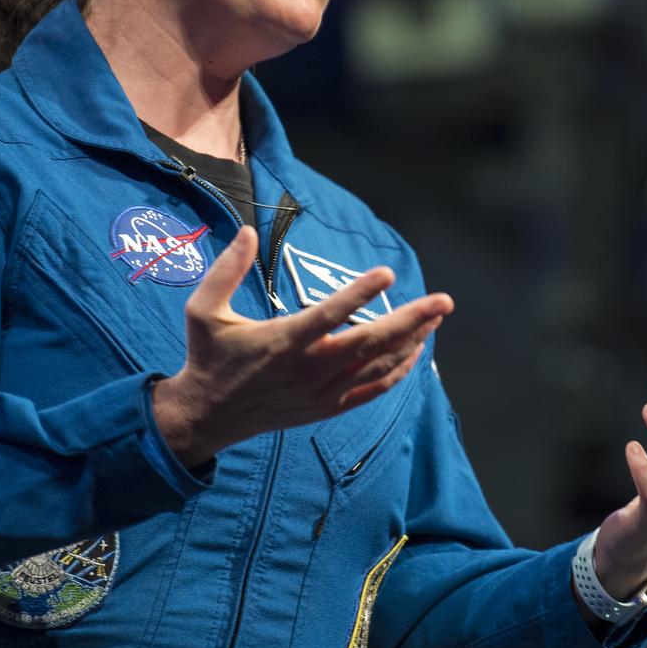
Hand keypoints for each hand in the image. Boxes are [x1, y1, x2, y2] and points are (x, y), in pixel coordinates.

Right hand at [152, 226, 454, 466]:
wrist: (208, 416)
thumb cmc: (208, 357)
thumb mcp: (203, 311)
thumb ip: (225, 270)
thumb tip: (246, 231)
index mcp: (282, 342)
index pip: (328, 314)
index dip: (359, 293)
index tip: (387, 272)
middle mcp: (308, 369)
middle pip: (370, 342)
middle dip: (411, 319)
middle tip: (443, 301)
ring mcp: (321, 392)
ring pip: (378, 366)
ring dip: (411, 341)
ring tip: (435, 318)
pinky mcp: (327, 408)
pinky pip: (373, 390)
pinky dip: (398, 372)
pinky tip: (416, 352)